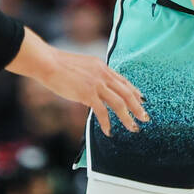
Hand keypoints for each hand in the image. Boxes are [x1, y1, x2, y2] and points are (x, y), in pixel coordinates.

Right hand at [31, 48, 147, 136]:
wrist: (48, 62)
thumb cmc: (59, 65)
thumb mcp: (82, 67)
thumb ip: (92, 76)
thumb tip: (94, 88)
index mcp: (102, 67)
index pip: (124, 81)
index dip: (135, 92)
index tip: (142, 101)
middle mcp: (103, 74)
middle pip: (127, 92)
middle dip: (138, 107)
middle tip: (145, 118)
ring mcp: (96, 84)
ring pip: (119, 103)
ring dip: (128, 117)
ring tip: (133, 128)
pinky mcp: (87, 93)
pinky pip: (102, 111)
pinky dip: (106, 123)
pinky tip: (108, 131)